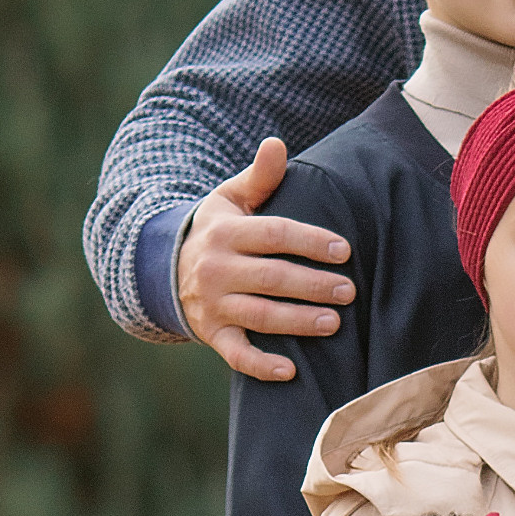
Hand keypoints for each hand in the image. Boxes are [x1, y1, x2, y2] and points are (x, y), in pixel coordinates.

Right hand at [174, 138, 353, 377]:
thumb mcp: (229, 199)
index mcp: (226, 232)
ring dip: (298, 321)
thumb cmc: (216, 231)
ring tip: (334, 323)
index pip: (274, 234)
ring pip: (260, 315)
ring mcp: (214, 304)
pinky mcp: (213, 334)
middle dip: (312, 285)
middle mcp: (217, 268)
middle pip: (271, 277)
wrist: (165, 270)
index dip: (309, 241)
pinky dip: (260, 365)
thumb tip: (277, 144)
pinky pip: (236, 354)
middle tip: (349, 291)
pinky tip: (290, 371)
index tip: (343, 250)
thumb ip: (258, 177)